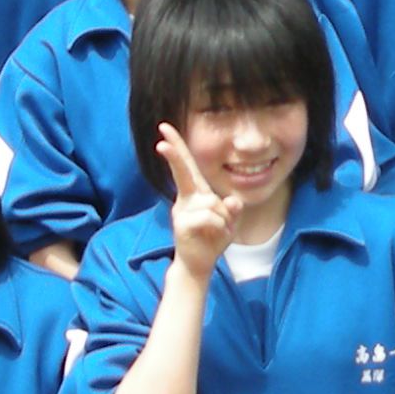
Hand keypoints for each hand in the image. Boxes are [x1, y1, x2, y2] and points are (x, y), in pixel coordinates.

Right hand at [156, 125, 242, 276]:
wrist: (198, 265)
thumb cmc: (212, 240)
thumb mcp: (229, 223)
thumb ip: (232, 210)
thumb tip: (233, 200)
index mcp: (196, 194)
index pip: (188, 166)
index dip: (178, 147)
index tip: (165, 129)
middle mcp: (187, 199)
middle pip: (183, 172)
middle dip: (174, 154)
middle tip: (161, 141)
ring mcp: (182, 211)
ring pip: (212, 203)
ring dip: (223, 219)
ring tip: (217, 232)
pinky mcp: (182, 224)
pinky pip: (209, 217)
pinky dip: (219, 227)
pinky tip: (213, 236)